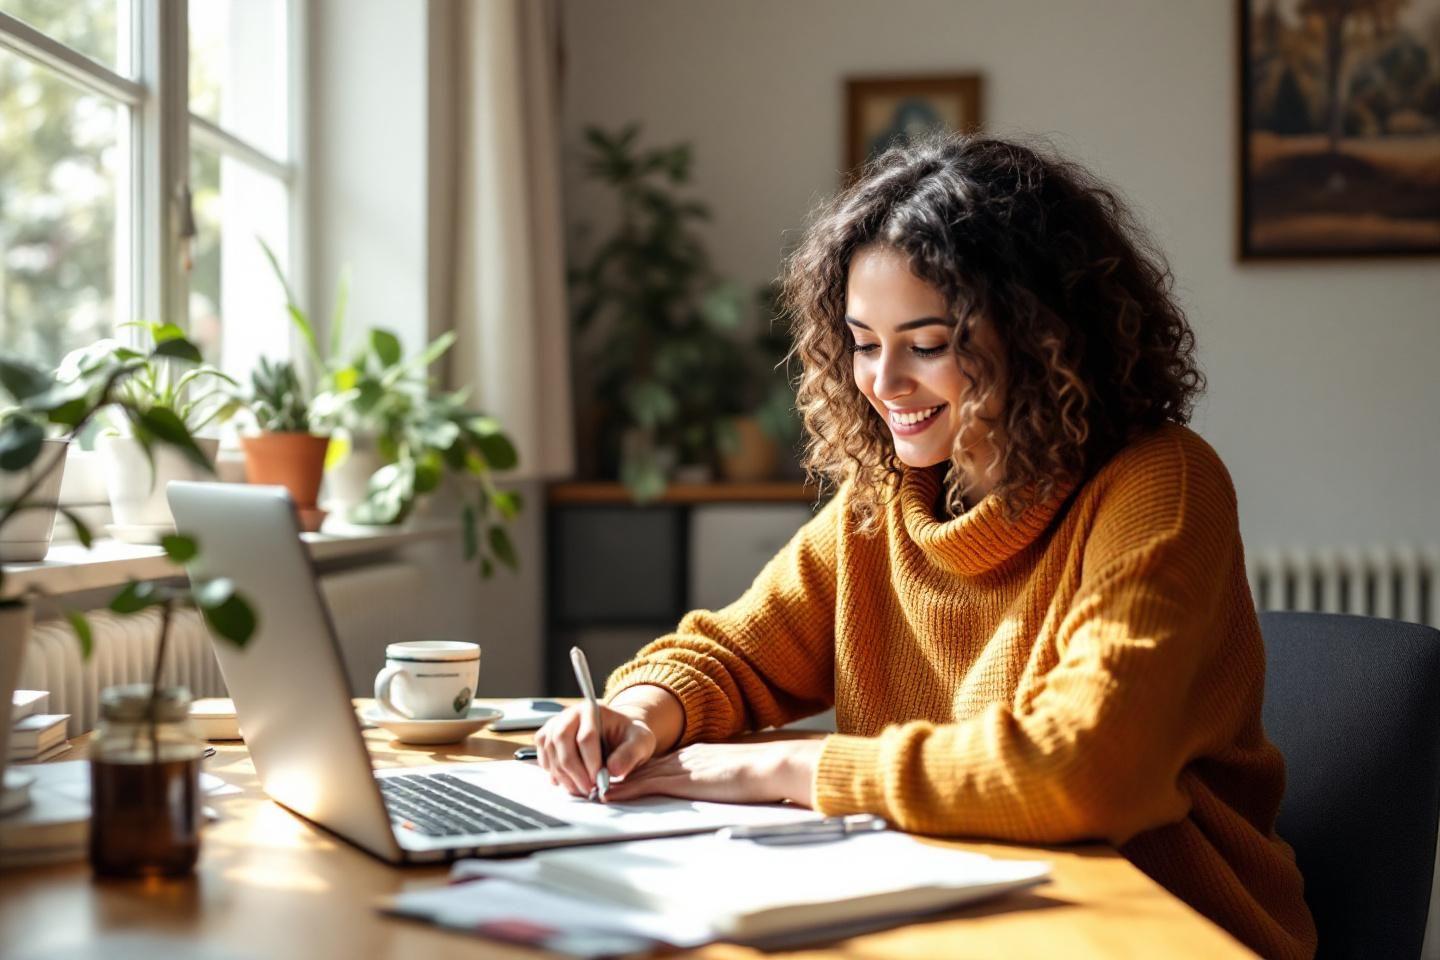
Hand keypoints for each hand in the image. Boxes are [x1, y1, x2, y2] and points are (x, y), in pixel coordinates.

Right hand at [534, 702, 657, 796]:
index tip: (599, 780)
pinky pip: (543, 757)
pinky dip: (554, 773)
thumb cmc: (629, 737)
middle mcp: (570, 714)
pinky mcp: (547, 738)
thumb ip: (630, 754)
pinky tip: (569, 782)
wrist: (618, 734)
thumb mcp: (640, 742)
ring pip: (550, 750)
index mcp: (593, 709)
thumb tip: (613, 769)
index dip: (591, 762)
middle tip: (588, 789)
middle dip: (574, 770)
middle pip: (561, 741)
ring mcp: (555, 725)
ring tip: (581, 789)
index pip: (586, 736)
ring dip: (564, 775)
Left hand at [602, 739, 824, 806]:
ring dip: (615, 781)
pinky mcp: (682, 780)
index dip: (638, 769)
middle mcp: (685, 757)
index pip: (660, 763)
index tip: (620, 773)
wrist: (772, 765)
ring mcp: (682, 767)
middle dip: (619, 772)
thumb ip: (723, 778)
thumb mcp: (737, 774)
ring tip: (591, 787)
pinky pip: (645, 784)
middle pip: (644, 765)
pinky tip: (608, 795)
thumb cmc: (764, 774)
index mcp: (698, 755)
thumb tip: (724, 787)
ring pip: (639, 773)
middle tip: (595, 778)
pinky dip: (624, 789)